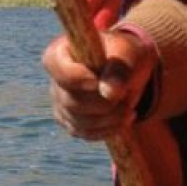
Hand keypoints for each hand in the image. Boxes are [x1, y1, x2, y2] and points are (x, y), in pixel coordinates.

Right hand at [41, 28, 158, 140]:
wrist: (131, 69)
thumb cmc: (126, 55)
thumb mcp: (128, 54)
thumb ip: (118, 71)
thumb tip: (110, 93)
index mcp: (61, 52)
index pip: (57, 68)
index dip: (75, 78)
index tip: (97, 82)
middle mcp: (55, 79)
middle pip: (71, 101)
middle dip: (103, 103)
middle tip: (126, 94)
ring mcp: (60, 102)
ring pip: (79, 122)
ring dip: (110, 118)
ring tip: (129, 107)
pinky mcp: (70, 121)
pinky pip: (85, 133)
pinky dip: (107, 129)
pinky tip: (124, 118)